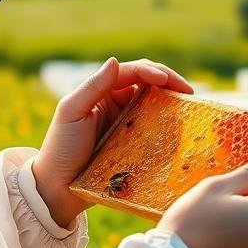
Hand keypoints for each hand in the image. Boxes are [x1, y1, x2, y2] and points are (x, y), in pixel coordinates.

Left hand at [34, 57, 192, 227]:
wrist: (58, 187)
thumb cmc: (60, 147)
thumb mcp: (72, 112)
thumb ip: (92, 86)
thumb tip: (114, 60)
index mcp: (102, 90)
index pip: (133, 72)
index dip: (153, 72)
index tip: (169, 82)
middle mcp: (117, 102)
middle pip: (149, 83)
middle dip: (170, 82)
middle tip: (188, 92)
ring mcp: (127, 123)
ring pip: (155, 104)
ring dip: (172, 101)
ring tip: (189, 106)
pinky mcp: (135, 144)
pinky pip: (155, 129)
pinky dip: (169, 124)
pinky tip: (180, 127)